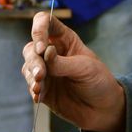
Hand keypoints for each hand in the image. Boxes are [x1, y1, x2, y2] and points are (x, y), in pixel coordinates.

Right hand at [21, 12, 124, 131]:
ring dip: (31, 76)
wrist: (103, 109)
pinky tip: (38, 97)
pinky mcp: (43, 88)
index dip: (39, 30)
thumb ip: (62, 62)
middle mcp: (52, 52)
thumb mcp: (85, 68)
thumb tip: (44, 54)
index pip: (44, 22)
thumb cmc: (98, 82)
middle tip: (41, 74)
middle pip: (32, 47)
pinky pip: (30, 85)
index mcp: (65, 39)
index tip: (42, 48)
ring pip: (28, 66)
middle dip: (34, 61)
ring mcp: (46, 70)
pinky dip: (32, 89)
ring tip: (39, 88)